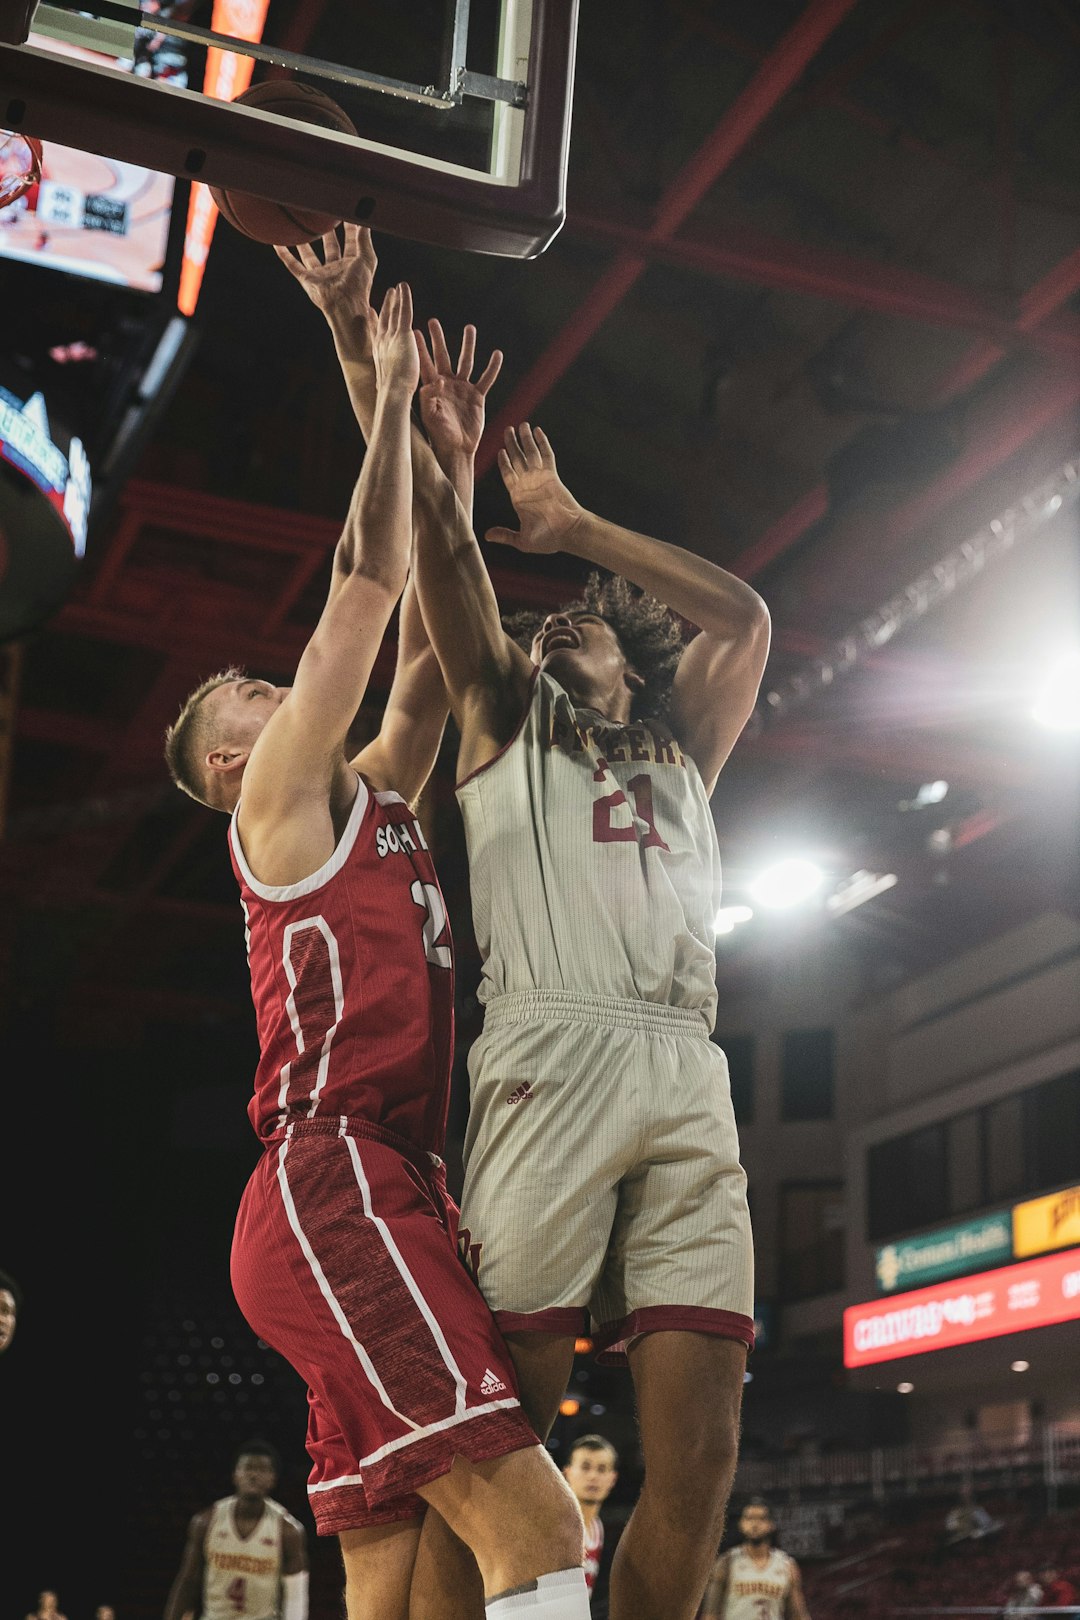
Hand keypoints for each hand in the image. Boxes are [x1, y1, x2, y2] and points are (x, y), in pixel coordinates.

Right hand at [274, 223, 376, 324]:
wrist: (344, 305)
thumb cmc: (359, 285)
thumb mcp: (367, 258)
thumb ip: (364, 239)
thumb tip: (365, 220)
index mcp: (351, 264)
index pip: (350, 241)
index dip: (350, 227)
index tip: (347, 211)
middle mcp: (335, 269)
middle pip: (331, 246)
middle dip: (328, 232)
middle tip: (325, 215)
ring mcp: (321, 274)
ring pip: (310, 254)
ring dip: (306, 242)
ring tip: (301, 228)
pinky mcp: (307, 280)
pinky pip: (293, 265)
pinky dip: (285, 255)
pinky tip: (278, 245)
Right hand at [372, 282, 419, 394]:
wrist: (393, 394)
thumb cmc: (392, 397)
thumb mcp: (387, 387)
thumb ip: (389, 383)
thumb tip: (381, 390)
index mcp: (380, 355)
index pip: (377, 335)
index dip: (375, 323)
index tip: (372, 313)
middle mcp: (383, 344)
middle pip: (384, 321)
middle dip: (386, 307)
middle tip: (387, 295)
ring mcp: (391, 337)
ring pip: (393, 314)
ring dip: (394, 299)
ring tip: (396, 288)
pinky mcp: (402, 335)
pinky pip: (404, 312)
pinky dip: (404, 298)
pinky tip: (403, 286)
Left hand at [416, 319, 501, 460]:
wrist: (456, 449)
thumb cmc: (439, 435)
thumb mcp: (430, 417)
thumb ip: (429, 399)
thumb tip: (433, 382)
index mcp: (433, 388)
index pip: (425, 364)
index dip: (420, 348)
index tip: (413, 331)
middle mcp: (447, 384)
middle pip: (443, 356)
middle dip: (439, 339)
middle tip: (433, 321)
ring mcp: (463, 389)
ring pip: (466, 362)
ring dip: (468, 345)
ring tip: (470, 328)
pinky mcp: (477, 396)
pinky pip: (486, 379)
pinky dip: (492, 368)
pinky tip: (497, 354)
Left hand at [486, 424, 583, 552]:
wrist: (568, 533)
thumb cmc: (547, 539)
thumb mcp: (522, 540)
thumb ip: (505, 535)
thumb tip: (487, 536)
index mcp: (518, 497)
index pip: (508, 474)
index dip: (504, 462)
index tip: (500, 451)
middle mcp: (528, 484)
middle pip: (517, 459)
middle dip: (511, 444)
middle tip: (507, 429)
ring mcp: (540, 478)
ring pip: (530, 453)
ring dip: (525, 439)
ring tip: (522, 424)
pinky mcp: (552, 475)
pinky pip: (546, 455)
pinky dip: (542, 443)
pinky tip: (538, 431)